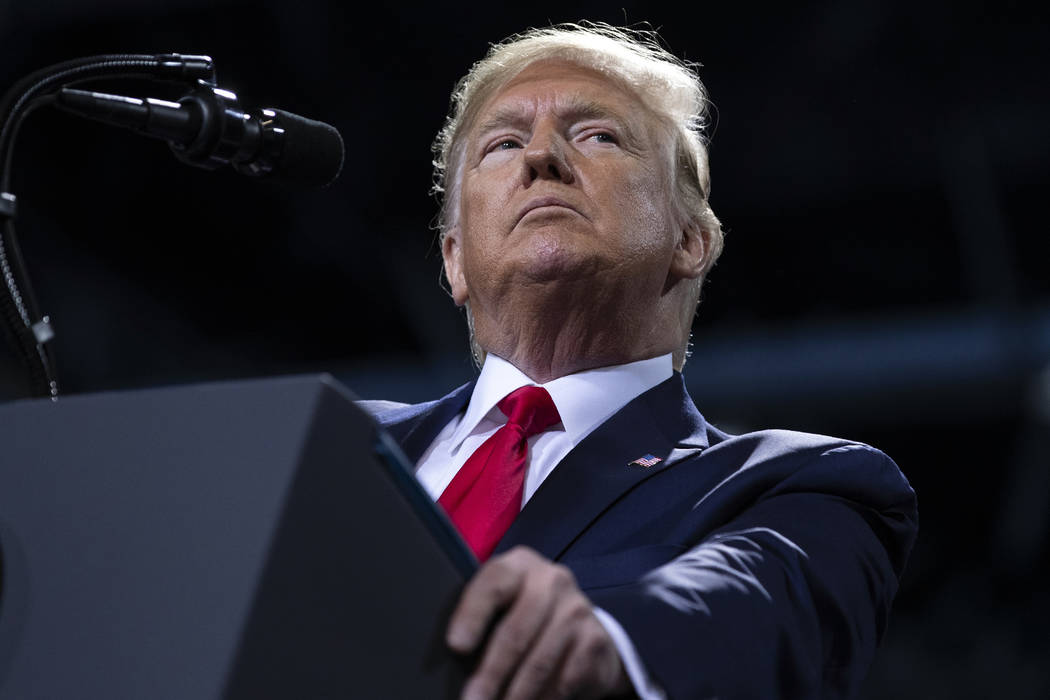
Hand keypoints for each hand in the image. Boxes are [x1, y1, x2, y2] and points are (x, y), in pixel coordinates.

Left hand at [447, 546, 631, 699]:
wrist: (583, 625)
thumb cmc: (523, 614)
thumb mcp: (503, 603)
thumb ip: (481, 616)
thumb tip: (451, 655)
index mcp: (520, 566)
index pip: (494, 583)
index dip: (473, 613)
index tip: (456, 645)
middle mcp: (552, 581)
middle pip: (515, 632)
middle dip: (490, 673)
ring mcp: (577, 611)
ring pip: (539, 663)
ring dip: (514, 696)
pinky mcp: (595, 642)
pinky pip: (563, 681)